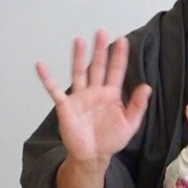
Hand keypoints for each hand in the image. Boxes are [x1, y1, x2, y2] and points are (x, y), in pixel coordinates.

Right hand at [36, 30, 151, 170]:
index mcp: (111, 95)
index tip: (122, 39)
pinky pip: (54, 90)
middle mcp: (95, 92)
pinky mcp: (66, 106)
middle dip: (100, 50)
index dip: (119, 56)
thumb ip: (137, 105)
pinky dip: (47, 78)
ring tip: (79, 40)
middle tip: (101, 32)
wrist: (93, 155)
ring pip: (79, 73)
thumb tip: (147, 87)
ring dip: (78, 57)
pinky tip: (40, 66)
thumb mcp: (130, 124)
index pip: (116, 71)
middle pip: (97, 66)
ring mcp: (80, 97)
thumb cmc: (112, 139)